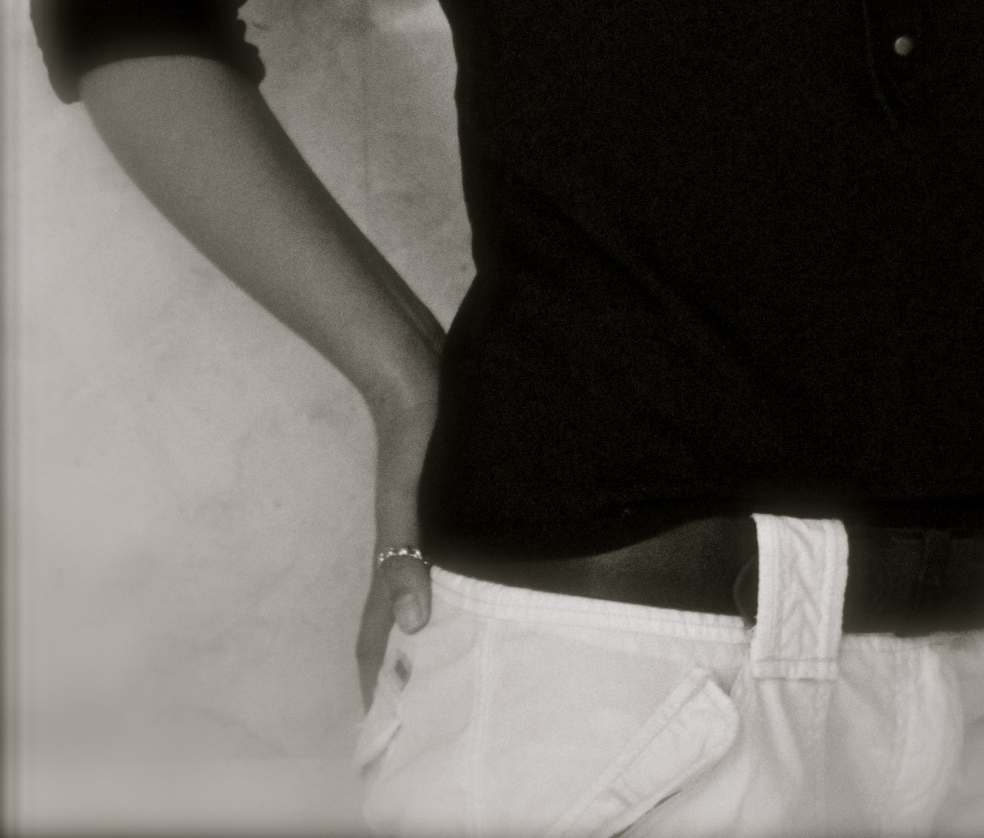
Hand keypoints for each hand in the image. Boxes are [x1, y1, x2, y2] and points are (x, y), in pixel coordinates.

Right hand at [356, 380, 440, 708]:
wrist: (421, 374)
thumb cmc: (417, 437)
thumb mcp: (411, 502)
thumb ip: (405, 559)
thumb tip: (412, 626)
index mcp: (396, 556)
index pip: (379, 635)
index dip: (378, 680)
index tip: (386, 723)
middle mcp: (410, 548)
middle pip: (403, 621)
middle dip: (412, 666)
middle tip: (437, 708)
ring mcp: (429, 526)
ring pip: (429, 591)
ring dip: (440, 628)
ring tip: (467, 664)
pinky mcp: (449, 503)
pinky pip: (449, 560)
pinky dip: (462, 588)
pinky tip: (490, 592)